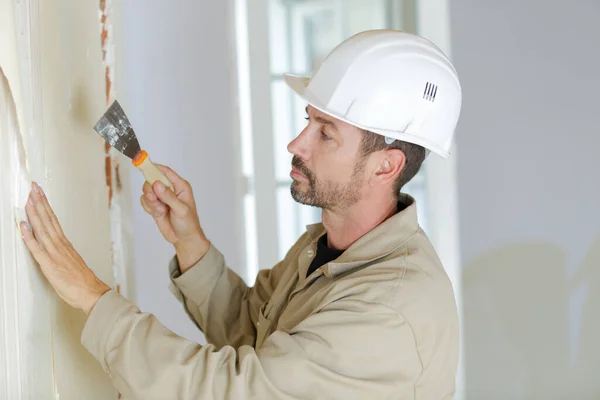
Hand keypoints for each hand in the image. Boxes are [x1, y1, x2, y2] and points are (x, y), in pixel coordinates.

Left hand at [20, 182, 110, 314]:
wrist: (91, 293)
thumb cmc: (82, 282)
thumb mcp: (71, 262)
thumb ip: (62, 252)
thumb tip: (54, 247)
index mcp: (64, 244)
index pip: (53, 220)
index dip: (45, 206)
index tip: (40, 193)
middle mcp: (60, 245)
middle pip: (48, 220)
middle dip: (39, 202)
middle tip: (34, 188)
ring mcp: (55, 254)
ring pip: (42, 229)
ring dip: (34, 213)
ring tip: (29, 199)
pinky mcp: (49, 265)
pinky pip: (37, 249)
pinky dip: (29, 237)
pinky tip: (23, 226)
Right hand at [140, 165, 209, 271]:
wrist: (183, 238)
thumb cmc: (188, 223)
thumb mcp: (181, 210)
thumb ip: (169, 197)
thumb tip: (157, 184)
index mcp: (180, 186)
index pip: (165, 172)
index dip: (154, 168)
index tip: (143, 166)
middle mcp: (170, 189)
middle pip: (152, 180)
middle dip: (150, 191)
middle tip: (155, 200)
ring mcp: (161, 197)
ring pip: (147, 191)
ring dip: (151, 202)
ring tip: (161, 211)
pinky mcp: (155, 205)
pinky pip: (144, 201)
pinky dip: (148, 208)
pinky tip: (158, 214)